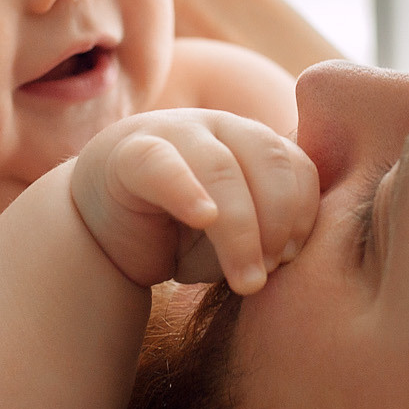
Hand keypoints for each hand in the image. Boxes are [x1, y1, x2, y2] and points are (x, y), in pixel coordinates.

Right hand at [69, 108, 318, 293]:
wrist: (104, 233)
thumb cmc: (180, 236)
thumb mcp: (237, 238)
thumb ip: (270, 232)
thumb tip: (302, 251)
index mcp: (255, 143)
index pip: (298, 165)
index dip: (304, 213)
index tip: (294, 259)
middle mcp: (221, 127)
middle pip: (269, 160)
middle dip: (280, 221)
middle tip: (271, 271)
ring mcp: (175, 132)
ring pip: (222, 168)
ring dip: (242, 230)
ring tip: (245, 281)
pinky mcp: (131, 153)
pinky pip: (164, 164)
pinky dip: (188, 190)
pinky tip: (202, 219)